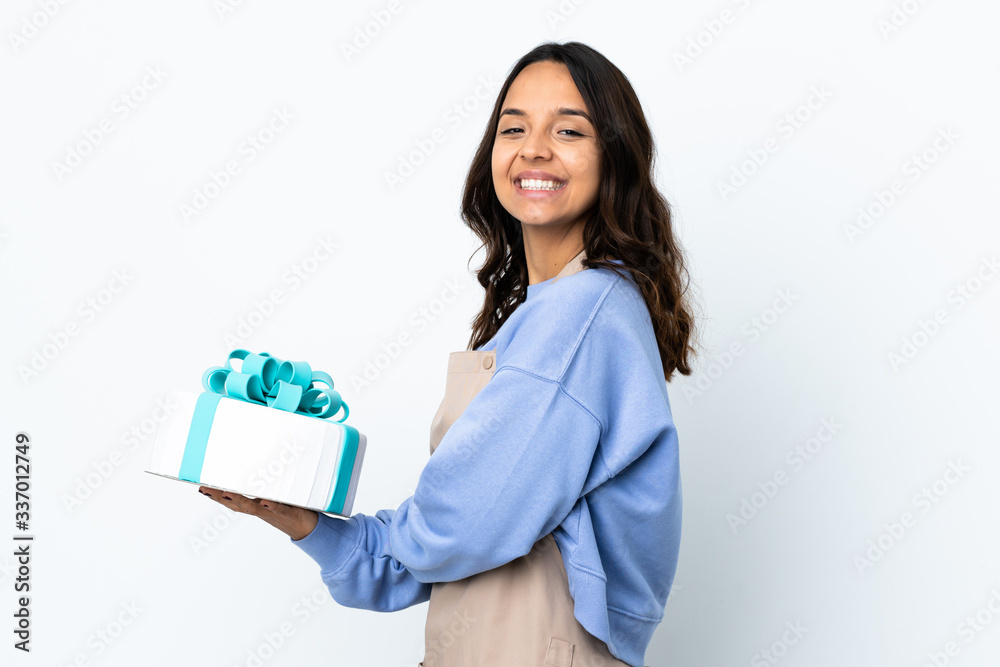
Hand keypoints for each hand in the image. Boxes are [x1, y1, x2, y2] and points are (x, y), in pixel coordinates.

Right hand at [198, 486, 317, 540]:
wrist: (308, 527)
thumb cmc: (291, 508)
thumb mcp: (276, 494)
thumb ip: (265, 485)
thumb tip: (258, 468)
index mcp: (256, 505)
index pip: (233, 500)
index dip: (217, 495)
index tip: (201, 487)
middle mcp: (261, 509)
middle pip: (237, 504)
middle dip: (219, 497)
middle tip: (204, 488)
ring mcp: (273, 512)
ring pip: (253, 508)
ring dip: (240, 500)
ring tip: (226, 493)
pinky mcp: (289, 512)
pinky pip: (279, 509)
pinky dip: (272, 505)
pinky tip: (265, 501)